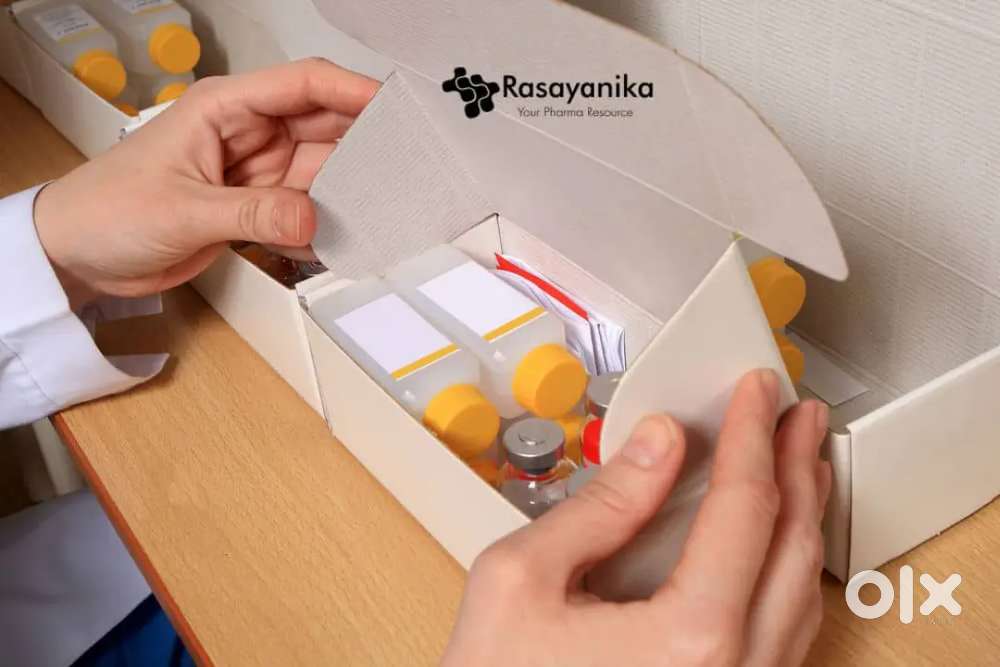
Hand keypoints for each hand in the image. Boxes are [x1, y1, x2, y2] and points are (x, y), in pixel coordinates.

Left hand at [33, 58, 379, 308]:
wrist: (78, 254)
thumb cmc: (107, 209)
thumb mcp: (182, 209)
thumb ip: (251, 213)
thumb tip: (311, 218)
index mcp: (226, 108)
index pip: (302, 85)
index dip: (352, 91)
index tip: (395, 109)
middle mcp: (249, 134)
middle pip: (325, 126)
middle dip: (367, 142)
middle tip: (411, 162)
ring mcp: (258, 172)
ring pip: (324, 172)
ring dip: (353, 190)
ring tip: (390, 206)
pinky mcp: (259, 208)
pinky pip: (308, 211)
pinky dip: (330, 223)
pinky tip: (352, 235)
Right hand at [444, 369, 831, 666]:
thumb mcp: (521, 579)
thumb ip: (601, 505)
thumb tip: (657, 445)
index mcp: (691, 639)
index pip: (744, 508)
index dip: (752, 435)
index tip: (755, 392)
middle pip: (793, 546)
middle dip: (798, 466)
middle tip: (796, 415)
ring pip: (802, 591)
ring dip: (802, 515)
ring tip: (796, 464)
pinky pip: (786, 629)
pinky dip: (787, 568)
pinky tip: (772, 541)